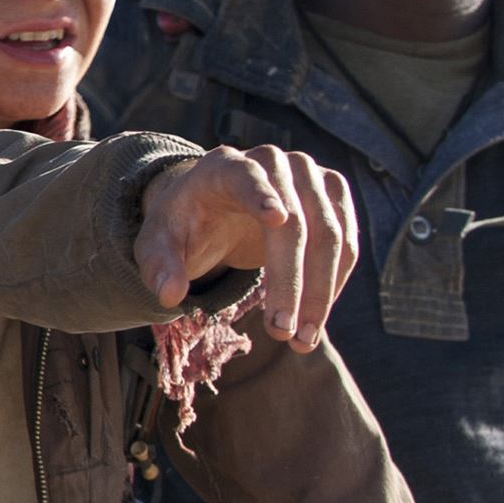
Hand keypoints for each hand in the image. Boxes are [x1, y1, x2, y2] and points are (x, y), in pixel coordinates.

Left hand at [134, 147, 356, 351]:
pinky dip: (335, 282)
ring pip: (331, 235)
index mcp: (223, 167)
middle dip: (291, 281)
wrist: (214, 208)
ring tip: (302, 340)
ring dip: (321, 291)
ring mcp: (309, 177)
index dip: (261, 195)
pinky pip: (346, 242)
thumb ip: (159, 266)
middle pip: (296, 220)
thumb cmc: (185, 226)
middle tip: (281, 332)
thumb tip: (170, 295)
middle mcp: (273, 163)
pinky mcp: (332, 197)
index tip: (276, 219)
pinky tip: (316, 318)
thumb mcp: (157, 244)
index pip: (246, 177)